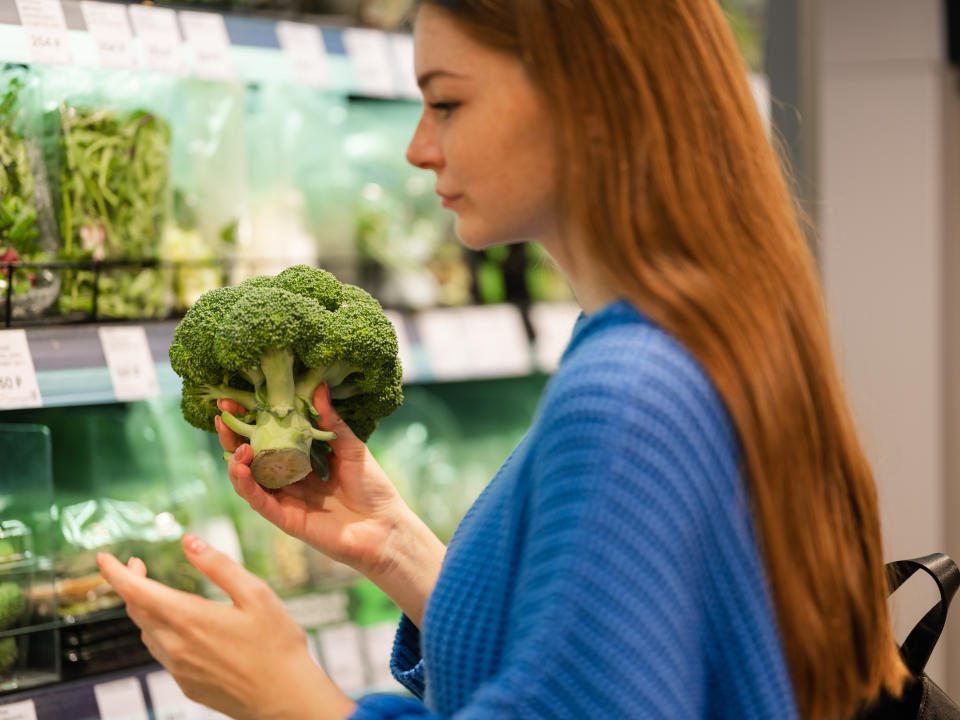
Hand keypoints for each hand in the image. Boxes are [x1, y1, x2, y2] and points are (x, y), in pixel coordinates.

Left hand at [96, 535, 354, 719]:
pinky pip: (162, 653)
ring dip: (145, 609)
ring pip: (147, 633)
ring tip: (161, 594)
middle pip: (136, 610)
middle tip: (139, 564)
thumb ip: (219, 565)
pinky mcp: (186, 684)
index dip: (115, 571)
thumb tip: (188, 542)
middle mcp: (175, 645)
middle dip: (131, 584)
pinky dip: (161, 633)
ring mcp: (178, 669)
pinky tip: (184, 628)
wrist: (286, 699)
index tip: (103, 557)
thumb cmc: (278, 645)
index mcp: (189, 618)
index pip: (135, 590)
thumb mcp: (256, 593)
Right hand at [216, 384, 410, 576]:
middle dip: (233, 434)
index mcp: (301, 459)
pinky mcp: (285, 518)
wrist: (385, 526)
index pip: (269, 435)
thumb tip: (318, 386)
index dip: (251, 418)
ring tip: (236, 444)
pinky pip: (259, 501)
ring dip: (235, 460)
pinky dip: (246, 484)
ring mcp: (285, 498)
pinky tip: (240, 467)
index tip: (235, 399)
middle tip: (223, 413)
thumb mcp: (351, 447)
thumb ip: (331, 421)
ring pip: (248, 479)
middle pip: (251, 456)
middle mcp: (288, 478)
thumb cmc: (372, 487)